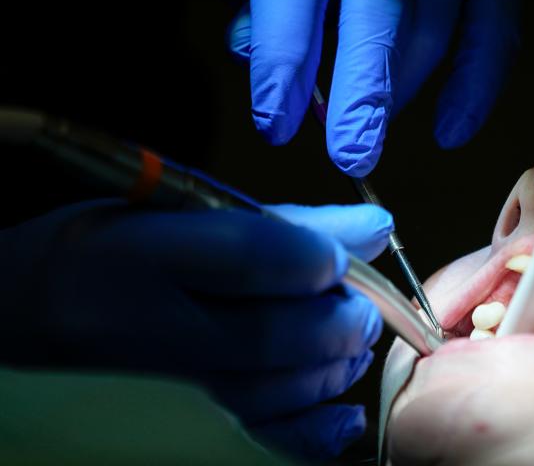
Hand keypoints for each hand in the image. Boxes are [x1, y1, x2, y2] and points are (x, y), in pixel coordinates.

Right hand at [0, 200, 392, 459]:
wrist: (13, 323)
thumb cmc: (99, 256)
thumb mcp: (168, 213)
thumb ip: (275, 222)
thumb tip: (374, 229)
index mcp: (136, 256)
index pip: (256, 255)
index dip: (319, 256)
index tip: (337, 256)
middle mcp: (143, 331)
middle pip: (275, 335)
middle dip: (340, 318)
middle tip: (356, 305)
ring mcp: (156, 395)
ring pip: (274, 392)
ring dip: (333, 366)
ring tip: (343, 341)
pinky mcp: (174, 434)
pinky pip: (259, 444)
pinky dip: (314, 432)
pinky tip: (339, 411)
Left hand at [228, 0, 520, 176]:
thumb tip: (265, 70)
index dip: (285, 56)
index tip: (276, 123)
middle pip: (381, 4)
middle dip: (364, 88)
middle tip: (351, 156)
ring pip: (436, 24)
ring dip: (402, 89)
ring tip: (371, 128)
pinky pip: (495, 28)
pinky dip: (476, 86)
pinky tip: (449, 128)